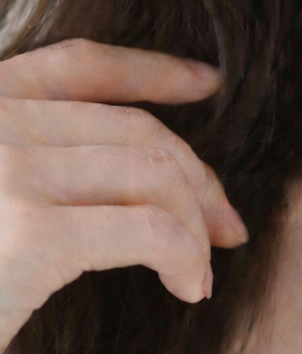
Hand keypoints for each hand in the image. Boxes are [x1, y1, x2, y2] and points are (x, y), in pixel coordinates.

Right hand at [0, 37, 248, 353]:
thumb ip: (25, 172)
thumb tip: (131, 183)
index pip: (75, 65)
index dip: (150, 70)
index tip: (205, 84)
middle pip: (130, 128)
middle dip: (195, 176)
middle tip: (226, 228)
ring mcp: (6, 170)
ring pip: (151, 174)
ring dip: (195, 223)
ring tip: (201, 271)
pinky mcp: (31, 231)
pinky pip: (151, 229)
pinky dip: (185, 257)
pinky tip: (187, 288)